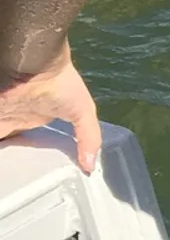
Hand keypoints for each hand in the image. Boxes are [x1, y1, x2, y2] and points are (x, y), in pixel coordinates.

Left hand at [0, 44, 101, 173]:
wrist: (39, 63)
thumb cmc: (62, 83)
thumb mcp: (83, 112)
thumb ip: (89, 138)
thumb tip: (90, 167)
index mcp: (34, 117)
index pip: (27, 141)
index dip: (27, 156)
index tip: (32, 174)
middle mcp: (15, 115)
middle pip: (8, 142)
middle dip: (11, 156)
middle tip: (16, 177)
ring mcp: (4, 113)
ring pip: (1, 138)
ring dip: (4, 150)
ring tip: (10, 174)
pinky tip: (4, 161)